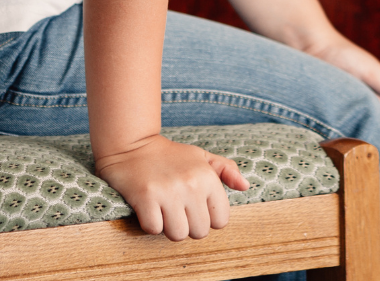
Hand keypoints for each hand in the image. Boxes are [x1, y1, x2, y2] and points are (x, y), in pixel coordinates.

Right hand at [95, 134, 249, 239]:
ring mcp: (168, 191)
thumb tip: (245, 186)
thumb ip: (226, 170)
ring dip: (169, 227)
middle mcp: (190, 184)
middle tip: (176, 208)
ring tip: (164, 209)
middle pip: (199, 232)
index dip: (207, 218)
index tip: (194, 207)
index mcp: (207, 176)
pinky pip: (154, 229)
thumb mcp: (201, 156)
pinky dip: (150, 223)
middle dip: (188, 224)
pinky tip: (149, 207)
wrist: (134, 145)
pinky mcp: (145, 197)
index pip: (221, 221)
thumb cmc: (171, 155)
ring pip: (178, 235)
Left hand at [307, 31, 379, 166]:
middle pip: (369, 138)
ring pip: (351, 140)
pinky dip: (335, 148)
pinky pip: (331, 135)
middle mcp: (359, 108)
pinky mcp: (323, 113)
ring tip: (353, 178)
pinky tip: (333, 163)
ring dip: (354, 156)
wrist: (309, 44)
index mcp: (375, 100)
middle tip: (372, 182)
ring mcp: (340, 112)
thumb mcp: (372, 70)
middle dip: (372, 158)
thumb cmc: (343, 54)